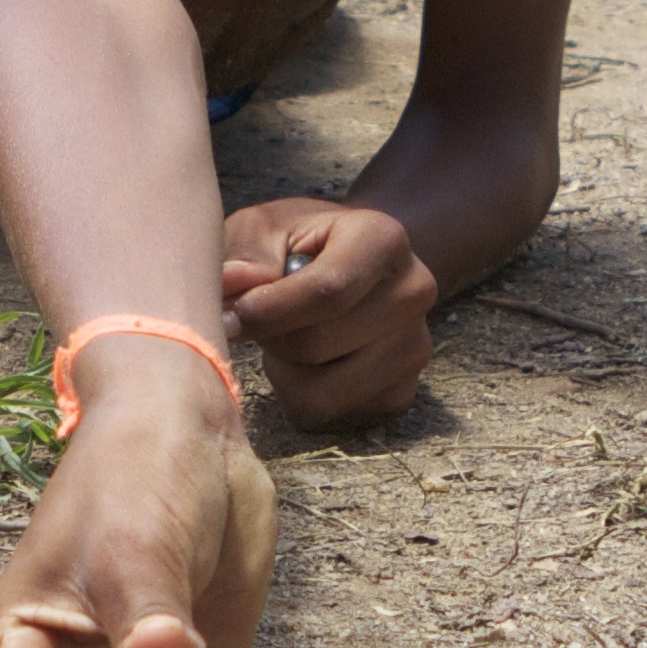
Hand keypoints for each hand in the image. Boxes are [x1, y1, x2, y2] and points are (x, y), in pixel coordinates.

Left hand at [218, 197, 440, 428]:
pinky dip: (301, 398)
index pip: (327, 291)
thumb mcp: (263, 229)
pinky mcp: (402, 394)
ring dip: (284, 374)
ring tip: (290, 339)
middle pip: (314, 346)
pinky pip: (330, 418)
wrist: (342, 268)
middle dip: (270, 340)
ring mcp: (415, 348)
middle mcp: (413, 292)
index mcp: (384, 239)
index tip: (231, 315)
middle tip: (263, 320)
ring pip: (320, 393)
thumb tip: (232, 283)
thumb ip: (247, 253)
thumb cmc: (293, 247)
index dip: (268, 311)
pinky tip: (309, 364)